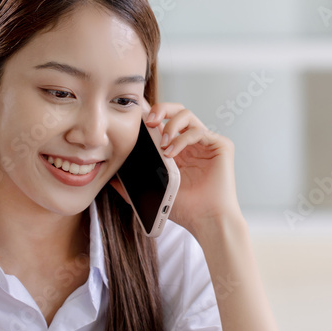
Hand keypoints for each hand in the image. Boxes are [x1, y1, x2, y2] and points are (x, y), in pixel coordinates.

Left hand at [145, 101, 240, 232]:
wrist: (206, 221)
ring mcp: (206, 143)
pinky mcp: (221, 145)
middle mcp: (192, 142)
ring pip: (187, 115)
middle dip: (160, 109)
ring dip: (170, 126)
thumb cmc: (185, 210)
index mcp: (177, 149)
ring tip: (162, 145)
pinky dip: (182, 138)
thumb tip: (111, 179)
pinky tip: (171, 152)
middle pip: (176, 110)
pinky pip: (198, 130)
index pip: (163, 122)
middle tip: (148, 121)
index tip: (134, 119)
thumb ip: (132, 186)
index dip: (150, 116)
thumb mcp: (152, 193)